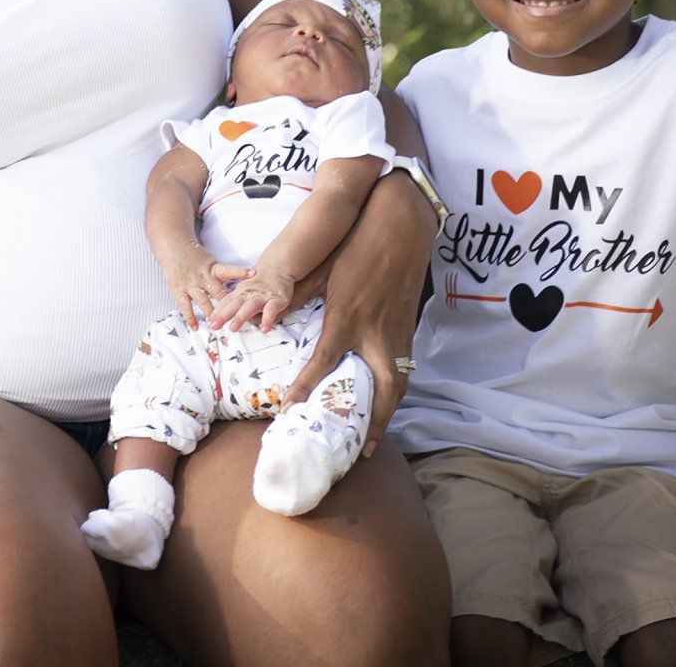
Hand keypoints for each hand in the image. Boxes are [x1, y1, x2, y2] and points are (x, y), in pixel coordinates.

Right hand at [161, 243, 249, 327]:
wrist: (174, 247)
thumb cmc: (196, 257)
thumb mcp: (212, 263)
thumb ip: (224, 276)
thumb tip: (247, 283)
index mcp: (214, 269)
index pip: (229, 270)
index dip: (241, 272)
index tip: (252, 273)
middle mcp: (203, 277)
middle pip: (218, 292)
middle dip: (227, 305)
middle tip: (236, 316)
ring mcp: (191, 284)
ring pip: (203, 301)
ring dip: (210, 313)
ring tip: (217, 325)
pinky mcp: (178, 290)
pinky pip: (185, 305)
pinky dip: (190, 317)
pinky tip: (195, 327)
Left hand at [205, 266, 296, 332]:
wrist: (278, 266)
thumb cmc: (259, 283)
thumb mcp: (244, 291)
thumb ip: (233, 304)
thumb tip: (218, 317)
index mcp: (240, 293)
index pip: (226, 303)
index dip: (217, 313)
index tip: (209, 323)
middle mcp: (249, 294)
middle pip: (234, 304)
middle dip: (223, 315)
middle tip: (213, 326)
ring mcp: (262, 296)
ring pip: (250, 306)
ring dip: (240, 316)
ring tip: (232, 328)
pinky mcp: (277, 299)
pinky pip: (271, 309)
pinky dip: (267, 319)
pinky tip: (264, 329)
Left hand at [279, 173, 433, 458]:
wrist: (400, 226)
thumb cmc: (355, 244)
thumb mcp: (321, 268)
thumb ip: (295, 295)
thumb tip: (267, 314)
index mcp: (348, 318)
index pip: (324, 363)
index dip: (306, 388)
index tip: (290, 410)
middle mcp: (376, 332)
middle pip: (381, 390)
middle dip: (373, 423)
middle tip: (359, 449)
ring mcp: (397, 332)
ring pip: (400, 383)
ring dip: (388, 412)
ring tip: (374, 434)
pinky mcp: (408, 327)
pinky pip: (405, 368)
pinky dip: (396, 389)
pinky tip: (384, 398)